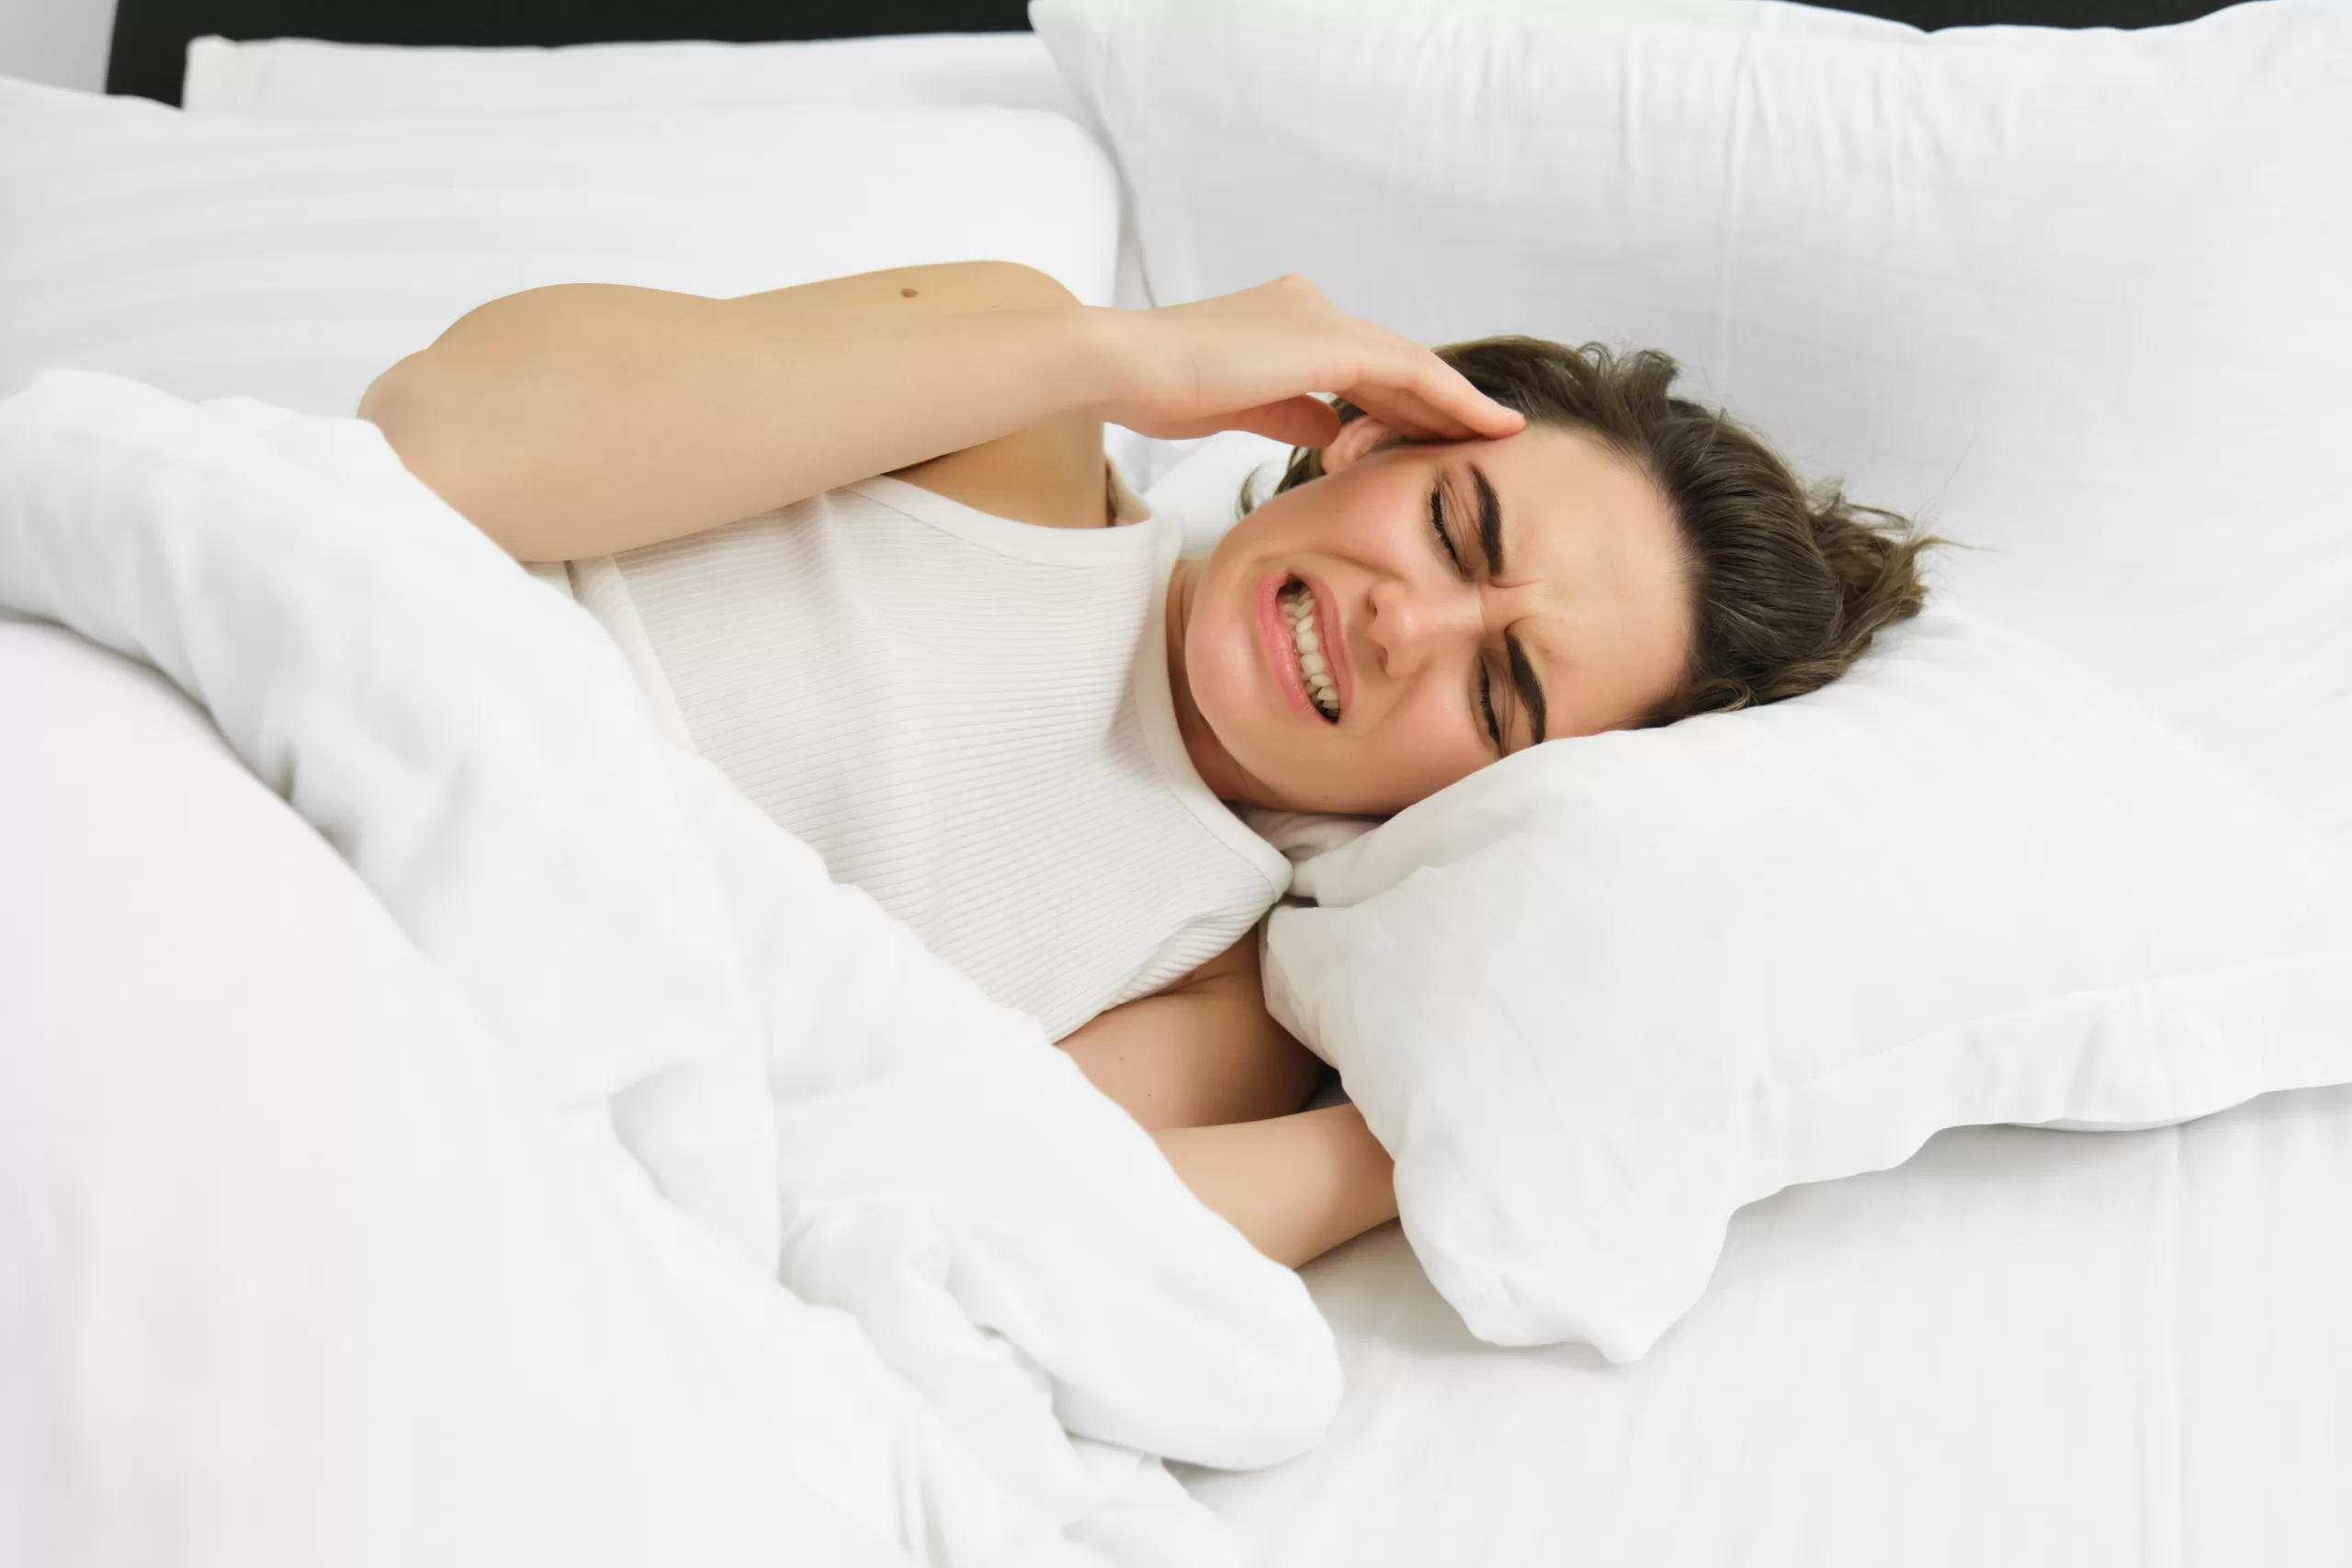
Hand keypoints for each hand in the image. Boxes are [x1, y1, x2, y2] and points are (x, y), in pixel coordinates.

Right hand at [1096, 274, 1525, 447]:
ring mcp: (1319, 320)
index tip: (1438, 430)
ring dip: (1455, 402)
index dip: (1406, 399)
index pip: (1362, 366)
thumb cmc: (1159, 387)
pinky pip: (1405, 373)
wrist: (1124, 364)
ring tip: (1499, 433)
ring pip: (1408, 365)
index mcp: (1286, 323)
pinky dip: (1447, 399)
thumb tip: (1332, 431)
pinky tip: (1479, 425)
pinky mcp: (1324, 342)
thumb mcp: (1238, 408)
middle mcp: (1310, 309)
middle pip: (1393, 363)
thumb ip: (1291, 413)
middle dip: (1440, 402)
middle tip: (1487, 436)